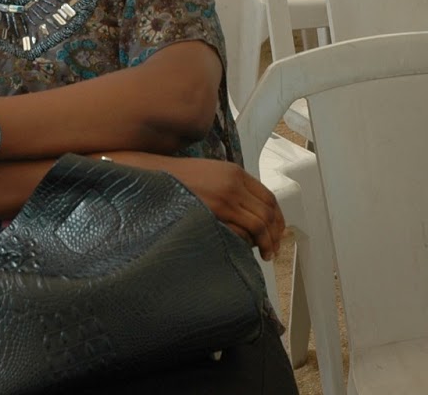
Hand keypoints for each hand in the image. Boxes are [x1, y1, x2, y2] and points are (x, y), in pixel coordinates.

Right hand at [113, 152, 285, 260]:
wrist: (149, 175)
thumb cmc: (175, 180)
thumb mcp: (209, 176)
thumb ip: (230, 189)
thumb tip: (248, 214)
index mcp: (234, 172)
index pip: (268, 197)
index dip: (278, 218)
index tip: (278, 232)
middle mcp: (233, 183)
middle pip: (268, 211)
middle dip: (275, 234)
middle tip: (274, 250)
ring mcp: (223, 197)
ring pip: (258, 224)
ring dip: (266, 242)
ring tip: (265, 254)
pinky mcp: (212, 212)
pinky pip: (239, 231)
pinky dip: (247, 242)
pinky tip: (245, 251)